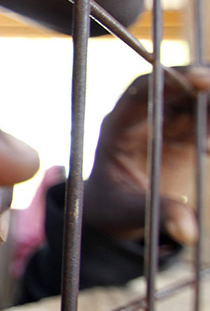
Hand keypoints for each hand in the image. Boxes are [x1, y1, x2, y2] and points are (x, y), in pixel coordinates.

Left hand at [83, 66, 209, 245]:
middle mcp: (144, 118)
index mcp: (118, 126)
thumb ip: (158, 214)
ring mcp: (167, 125)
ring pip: (198, 101)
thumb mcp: (128, 211)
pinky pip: (208, 122)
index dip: (171, 80)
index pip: (142, 90)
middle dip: (205, 84)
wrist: (114, 213)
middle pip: (177, 88)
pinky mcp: (187, 137)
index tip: (201, 79)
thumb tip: (188, 231)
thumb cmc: (111, 208)